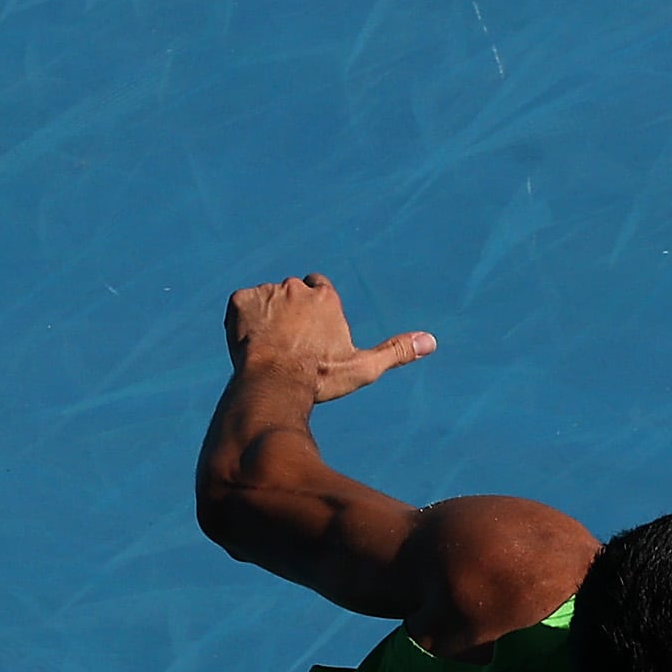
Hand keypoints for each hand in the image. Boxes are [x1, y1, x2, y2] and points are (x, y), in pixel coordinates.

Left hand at [222, 274, 433, 401]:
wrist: (275, 384)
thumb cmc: (320, 379)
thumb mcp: (363, 367)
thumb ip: (396, 351)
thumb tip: (431, 342)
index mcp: (325, 295)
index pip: (318, 290)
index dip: (313, 315)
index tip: (310, 338)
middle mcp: (296, 286)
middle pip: (291, 295)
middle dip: (288, 316)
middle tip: (288, 349)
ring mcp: (266, 292)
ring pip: (265, 302)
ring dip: (265, 319)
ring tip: (268, 351)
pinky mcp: (239, 301)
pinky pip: (240, 307)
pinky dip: (241, 323)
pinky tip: (249, 346)